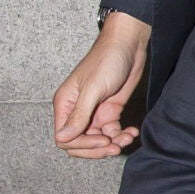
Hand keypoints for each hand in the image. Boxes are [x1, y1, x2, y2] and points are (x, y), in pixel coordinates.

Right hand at [53, 11, 148, 158]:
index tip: (102, 141)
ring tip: (127, 138)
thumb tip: (62, 139)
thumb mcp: (92, 89)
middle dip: (97, 149)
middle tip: (115, 147)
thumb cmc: (107, 60)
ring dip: (112, 143)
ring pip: (97, 140)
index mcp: (65, 105)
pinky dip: (121, 135)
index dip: (82, 145)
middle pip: (80, 143)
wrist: (129, 44)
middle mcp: (77, 111)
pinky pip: (112, 131)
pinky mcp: (110, 110)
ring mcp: (94, 112)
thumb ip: (78, 115)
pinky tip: (132, 132)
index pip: (65, 138)